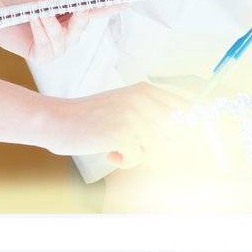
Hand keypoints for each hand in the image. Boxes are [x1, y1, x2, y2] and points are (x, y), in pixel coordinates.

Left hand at [0, 0, 102, 62]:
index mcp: (69, 11)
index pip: (94, 10)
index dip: (111, 6)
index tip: (126, 0)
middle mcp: (66, 30)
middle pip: (82, 26)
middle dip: (78, 16)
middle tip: (74, 6)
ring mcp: (54, 45)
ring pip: (65, 38)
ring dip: (52, 24)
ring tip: (37, 11)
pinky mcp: (40, 55)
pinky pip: (49, 48)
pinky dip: (42, 33)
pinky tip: (33, 20)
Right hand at [43, 83, 189, 168]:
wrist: (57, 120)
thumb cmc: (92, 118)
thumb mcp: (125, 106)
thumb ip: (152, 114)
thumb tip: (186, 133)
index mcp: (146, 90)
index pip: (186, 107)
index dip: (193, 126)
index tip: (193, 138)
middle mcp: (142, 99)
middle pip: (175, 132)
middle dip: (160, 146)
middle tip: (135, 145)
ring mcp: (132, 115)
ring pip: (157, 147)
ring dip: (139, 153)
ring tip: (118, 145)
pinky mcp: (121, 132)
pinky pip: (138, 157)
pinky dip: (125, 160)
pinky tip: (109, 151)